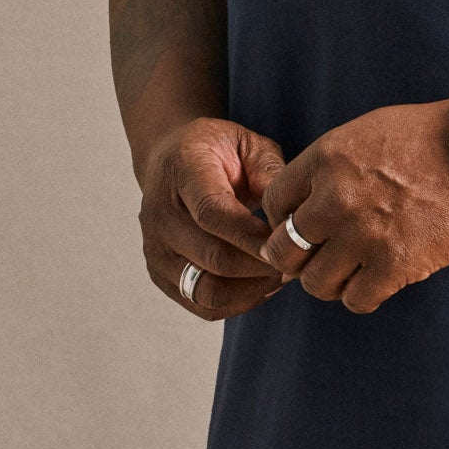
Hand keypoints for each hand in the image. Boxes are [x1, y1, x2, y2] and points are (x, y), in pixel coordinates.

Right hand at [138, 117, 287, 320]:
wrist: (169, 159)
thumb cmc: (216, 151)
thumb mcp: (248, 144)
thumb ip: (269, 171)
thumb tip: (290, 213)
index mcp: (181, 170)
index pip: (212, 213)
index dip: (251, 236)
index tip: (285, 242)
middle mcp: (159, 212)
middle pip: (211, 258)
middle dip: (259, 267)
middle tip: (294, 262)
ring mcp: (154, 246)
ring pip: (205, 290)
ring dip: (250, 291)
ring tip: (279, 276)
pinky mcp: (159, 272)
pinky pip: (199, 304)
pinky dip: (236, 303)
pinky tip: (260, 286)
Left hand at [257, 100, 448, 313]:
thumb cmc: (426, 135)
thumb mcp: (364, 132)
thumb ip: (329, 165)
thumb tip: (307, 199)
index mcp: (325, 160)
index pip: (273, 203)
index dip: (281, 220)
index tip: (299, 228)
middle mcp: (336, 199)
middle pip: (284, 250)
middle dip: (293, 260)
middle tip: (312, 261)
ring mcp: (364, 234)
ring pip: (316, 283)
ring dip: (327, 283)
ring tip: (345, 275)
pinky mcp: (396, 264)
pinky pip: (357, 299)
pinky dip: (360, 296)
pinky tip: (373, 284)